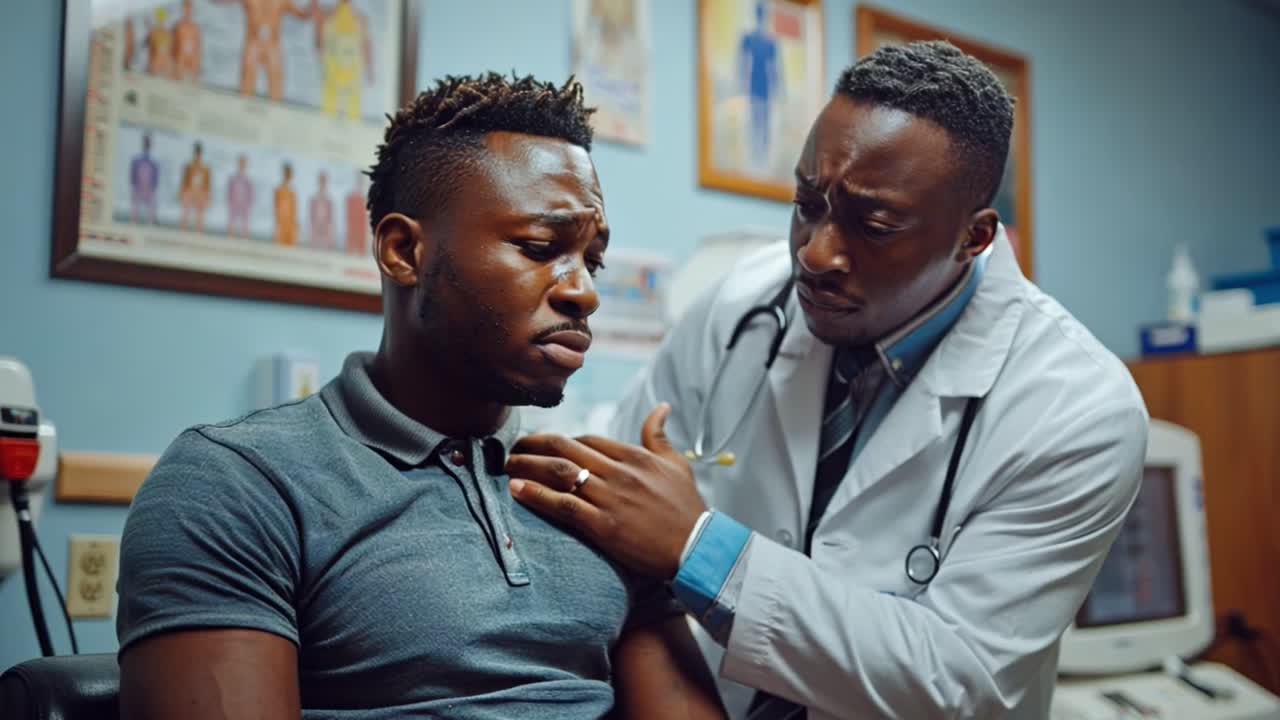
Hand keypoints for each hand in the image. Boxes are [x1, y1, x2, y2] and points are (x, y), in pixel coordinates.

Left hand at [507, 403, 705, 578]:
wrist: (697, 548)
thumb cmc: (688, 508)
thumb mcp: (677, 464)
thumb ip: (659, 435)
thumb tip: (660, 406)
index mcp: (634, 456)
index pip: (587, 439)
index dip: (560, 441)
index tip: (543, 446)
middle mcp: (619, 472)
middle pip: (566, 449)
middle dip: (534, 445)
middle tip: (513, 448)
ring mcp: (611, 498)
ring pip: (560, 473)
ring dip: (528, 466)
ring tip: (507, 465)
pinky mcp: (604, 526)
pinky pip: (563, 505)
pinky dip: (537, 495)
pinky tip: (516, 490)